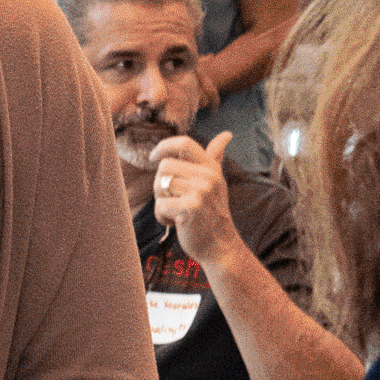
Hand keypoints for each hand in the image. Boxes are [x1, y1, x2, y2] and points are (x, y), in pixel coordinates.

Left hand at [150, 132, 237, 261]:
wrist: (220, 245)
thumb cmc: (212, 212)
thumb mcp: (216, 182)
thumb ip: (216, 157)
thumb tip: (227, 134)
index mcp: (211, 167)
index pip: (184, 143)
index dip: (163, 146)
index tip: (153, 157)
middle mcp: (208, 176)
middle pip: (164, 166)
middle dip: (160, 184)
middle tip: (173, 199)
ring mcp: (200, 191)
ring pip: (159, 185)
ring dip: (161, 202)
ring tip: (176, 211)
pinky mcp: (191, 208)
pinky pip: (160, 206)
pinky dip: (162, 217)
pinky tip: (175, 223)